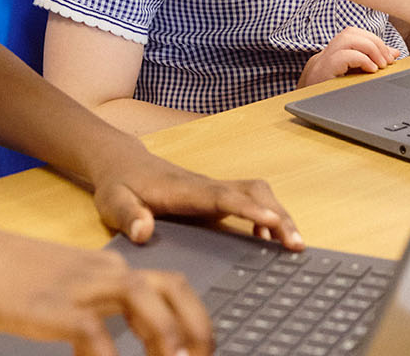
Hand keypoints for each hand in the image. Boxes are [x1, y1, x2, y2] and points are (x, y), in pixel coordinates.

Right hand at [0, 220, 209, 355]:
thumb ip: (96, 305)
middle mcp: (104, 273)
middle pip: (172, 289)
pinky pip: (94, 334)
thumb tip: (115, 339)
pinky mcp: (53, 306)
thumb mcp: (65, 286)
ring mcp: (80, 287)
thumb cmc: (10, 275)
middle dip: (196, 329)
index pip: (173, 286)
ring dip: (166, 340)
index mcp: (110, 268)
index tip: (202, 351)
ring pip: (145, 303)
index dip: (197, 319)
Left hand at [88, 146, 303, 252]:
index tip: (273, 223)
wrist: (122, 163)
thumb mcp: (112, 202)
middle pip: (253, 191)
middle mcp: (206, 186)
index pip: (223, 196)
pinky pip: (251, 200)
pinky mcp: (216, 196)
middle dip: (278, 214)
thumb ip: (128, 216)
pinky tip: (267, 240)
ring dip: (279, 215)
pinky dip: (267, 216)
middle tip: (296, 244)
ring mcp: (214, 189)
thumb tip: (143, 232)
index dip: (249, 209)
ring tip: (294, 246)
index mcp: (184, 190)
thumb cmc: (119, 185)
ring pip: (257, 193)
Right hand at [298, 27, 400, 87]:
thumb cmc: (335, 93)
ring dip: (369, 48)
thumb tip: (393, 53)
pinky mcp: (323, 71)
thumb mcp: (354, 76)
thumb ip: (371, 62)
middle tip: (388, 60)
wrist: (309, 107)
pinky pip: (343, 56)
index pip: (353, 33)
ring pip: (346, 38)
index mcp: (333, 52)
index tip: (390, 56)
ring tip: (381, 64)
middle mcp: (326, 53)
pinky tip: (371, 69)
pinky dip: (361, 59)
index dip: (374, 40)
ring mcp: (322, 61)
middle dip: (374, 42)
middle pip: (350, 32)